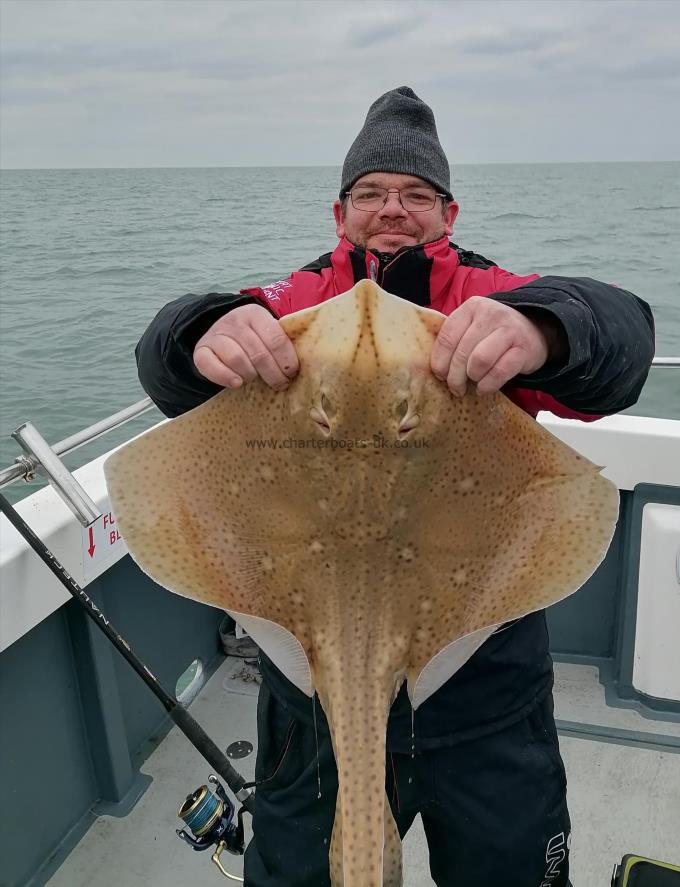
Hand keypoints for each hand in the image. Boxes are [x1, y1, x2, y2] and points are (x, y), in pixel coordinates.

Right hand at [193, 304, 298, 389]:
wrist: (221, 335)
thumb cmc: (253, 338)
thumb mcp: (267, 332)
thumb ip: (282, 343)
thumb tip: (308, 362)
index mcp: (255, 314)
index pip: (276, 339)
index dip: (287, 361)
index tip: (292, 373)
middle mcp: (234, 321)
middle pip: (259, 353)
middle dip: (273, 374)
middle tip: (280, 384)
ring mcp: (216, 334)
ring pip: (237, 359)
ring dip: (251, 375)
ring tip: (256, 380)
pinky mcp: (201, 350)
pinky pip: (211, 366)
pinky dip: (225, 377)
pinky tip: (237, 383)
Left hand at [430, 297, 555, 395]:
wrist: (535, 330)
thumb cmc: (494, 333)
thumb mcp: (472, 326)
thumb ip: (453, 338)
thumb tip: (432, 367)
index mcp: (471, 307)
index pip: (447, 337)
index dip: (440, 361)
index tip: (440, 375)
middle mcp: (490, 314)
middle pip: (462, 353)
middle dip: (454, 377)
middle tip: (455, 388)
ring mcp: (509, 330)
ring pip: (479, 361)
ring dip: (472, 379)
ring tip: (472, 384)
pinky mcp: (524, 349)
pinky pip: (499, 372)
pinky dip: (488, 385)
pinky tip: (484, 388)